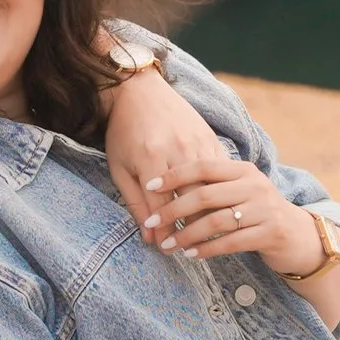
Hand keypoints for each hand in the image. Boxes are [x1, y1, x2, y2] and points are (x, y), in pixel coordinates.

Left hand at [102, 61, 236, 231]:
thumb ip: (135, 202)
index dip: (164, 229)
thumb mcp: (119, 168)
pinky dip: (217, 195)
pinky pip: (220, 174)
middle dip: (187, 227)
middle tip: (181, 248)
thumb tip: (149, 236)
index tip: (164, 248)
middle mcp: (179, 148)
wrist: (139, 90)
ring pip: (210, 187)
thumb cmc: (123, 131)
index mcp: (152, 156)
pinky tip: (212, 212)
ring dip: (204, 214)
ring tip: (195, 236)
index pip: (162, 204)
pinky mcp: (211, 138)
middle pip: (191, 199)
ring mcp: (199, 142)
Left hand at [140, 158, 322, 274]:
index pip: (203, 166)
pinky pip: (231, 242)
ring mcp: (265, 209)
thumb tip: (168, 184)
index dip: (175, 175)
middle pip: (206, 195)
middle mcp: (255, 185)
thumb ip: (214, 184)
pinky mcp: (270, 233)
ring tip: (167, 245)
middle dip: (173, 209)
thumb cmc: (259, 212)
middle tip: (151, 222)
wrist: (300, 236)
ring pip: (216, 222)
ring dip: (187, 234)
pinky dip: (207, 249)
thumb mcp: (240, 190)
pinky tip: (191, 255)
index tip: (150, 186)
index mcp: (243, 170)